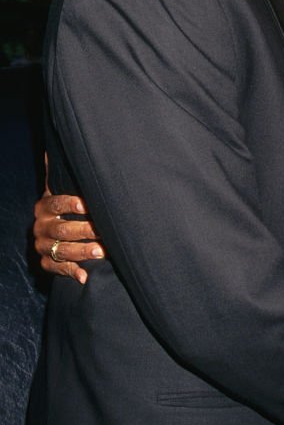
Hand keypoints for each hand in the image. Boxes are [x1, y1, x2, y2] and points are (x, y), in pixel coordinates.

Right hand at [34, 163, 102, 283]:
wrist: (53, 230)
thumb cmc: (67, 205)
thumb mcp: (60, 188)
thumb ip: (59, 172)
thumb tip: (54, 148)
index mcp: (44, 207)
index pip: (55, 204)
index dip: (70, 203)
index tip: (86, 204)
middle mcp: (41, 227)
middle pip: (61, 229)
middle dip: (83, 230)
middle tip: (103, 231)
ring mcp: (42, 246)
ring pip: (61, 250)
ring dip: (81, 252)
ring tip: (101, 252)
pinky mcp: (46, 262)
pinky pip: (56, 269)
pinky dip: (71, 273)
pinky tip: (84, 276)